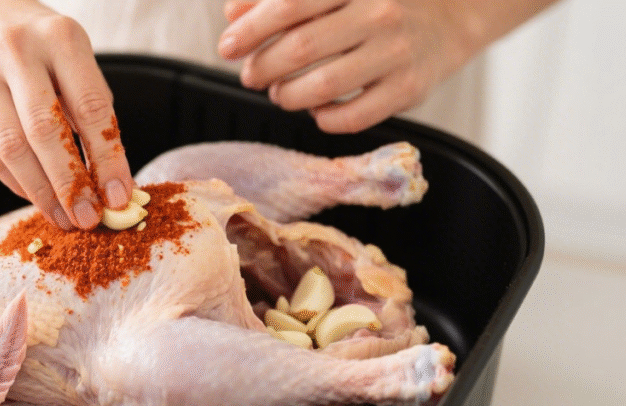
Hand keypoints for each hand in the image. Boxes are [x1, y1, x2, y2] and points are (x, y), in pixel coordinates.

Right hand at [0, 0, 133, 229]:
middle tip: (88, 218)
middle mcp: (17, 53)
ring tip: (63, 217)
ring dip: (41, 192)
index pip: (90, 108)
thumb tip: (109, 178)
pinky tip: (36, 197)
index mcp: (60, 39)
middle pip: (45, 131)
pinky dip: (15, 182)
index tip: (119, 195)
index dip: (107, 159)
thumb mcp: (77, 58)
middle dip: (70, 184)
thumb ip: (92, 110)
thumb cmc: (42, 43)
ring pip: (12, 147)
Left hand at [218, 0, 474, 132]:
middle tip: (250, 74)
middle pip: (301, 48)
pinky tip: (316, 109)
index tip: (226, 45)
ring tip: (279, 92)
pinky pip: (353, 117)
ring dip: (287, 96)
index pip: (290, 4)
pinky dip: (323, 118)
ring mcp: (397, 52)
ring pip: (323, 87)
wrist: (454, 13)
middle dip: (262, 67)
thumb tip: (233, 13)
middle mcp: (379, 13)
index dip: (250, 29)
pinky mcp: (409, 89)